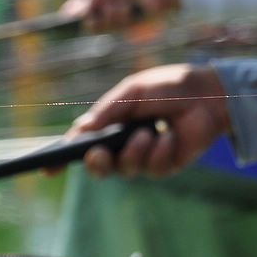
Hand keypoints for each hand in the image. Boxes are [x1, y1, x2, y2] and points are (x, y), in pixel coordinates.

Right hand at [66, 64, 229, 177]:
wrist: (209, 94)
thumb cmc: (170, 86)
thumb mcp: (135, 91)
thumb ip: (109, 109)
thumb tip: (82, 127)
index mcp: (111, 124)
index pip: (82, 145)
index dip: (62, 158)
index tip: (47, 168)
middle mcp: (124, 143)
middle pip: (100, 167)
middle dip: (95, 163)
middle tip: (98, 153)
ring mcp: (145, 156)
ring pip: (125, 169)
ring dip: (134, 152)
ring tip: (149, 133)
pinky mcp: (166, 164)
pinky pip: (153, 168)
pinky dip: (159, 152)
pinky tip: (169, 137)